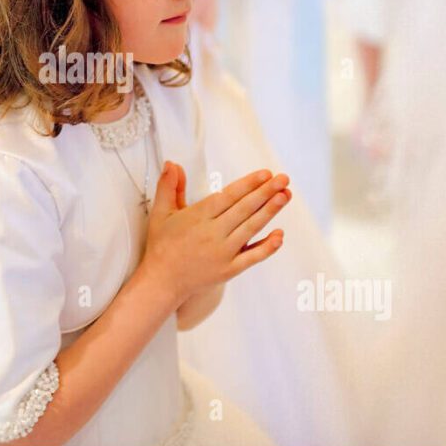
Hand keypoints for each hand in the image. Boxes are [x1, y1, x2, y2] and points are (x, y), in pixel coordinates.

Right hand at [140, 162, 288, 304]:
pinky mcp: (229, 270)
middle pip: (244, 209)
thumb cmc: (162, 245)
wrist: (161, 281)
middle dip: (266, 192)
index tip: (265, 174)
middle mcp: (212, 234)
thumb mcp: (160, 212)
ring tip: (285, 196)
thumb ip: (169, 186)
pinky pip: (252, 257)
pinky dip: (267, 247)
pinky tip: (280, 235)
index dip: (248, 184)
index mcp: (197, 217)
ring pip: (251, 229)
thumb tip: (173, 164)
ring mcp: (222, 253)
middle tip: (283, 179)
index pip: (228, 196)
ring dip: (270, 212)